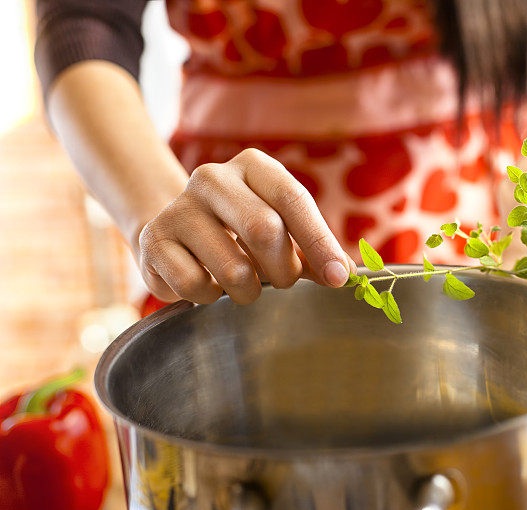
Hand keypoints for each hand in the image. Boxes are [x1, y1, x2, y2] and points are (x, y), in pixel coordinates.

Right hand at [136, 148, 355, 304]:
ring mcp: (178, 208)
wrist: (175, 233)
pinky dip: (211, 297)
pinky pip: (196, 285)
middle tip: (285, 282)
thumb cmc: (241, 232)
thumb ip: (311, 249)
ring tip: (245, 285)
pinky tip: (208, 285)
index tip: (338, 277)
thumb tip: (344, 274)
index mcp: (252, 166)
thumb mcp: (281, 229)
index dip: (320, 241)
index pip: (293, 199)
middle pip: (264, 230)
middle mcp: (212, 178)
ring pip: (233, 268)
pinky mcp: (153, 240)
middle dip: (284, 270)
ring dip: (249, 291)